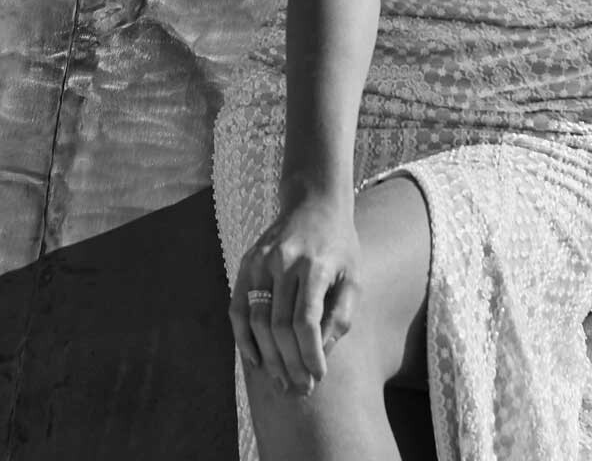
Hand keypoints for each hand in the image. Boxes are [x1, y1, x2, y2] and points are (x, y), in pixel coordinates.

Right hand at [230, 191, 360, 396]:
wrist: (314, 203)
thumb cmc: (340, 246)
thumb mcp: (353, 278)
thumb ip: (340, 317)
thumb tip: (321, 353)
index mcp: (315, 266)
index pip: (307, 322)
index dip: (310, 355)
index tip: (318, 377)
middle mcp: (284, 262)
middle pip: (280, 326)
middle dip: (289, 363)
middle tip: (299, 388)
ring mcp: (261, 261)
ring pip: (256, 320)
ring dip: (268, 357)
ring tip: (281, 380)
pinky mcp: (247, 262)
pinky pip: (238, 306)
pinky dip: (242, 337)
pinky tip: (254, 359)